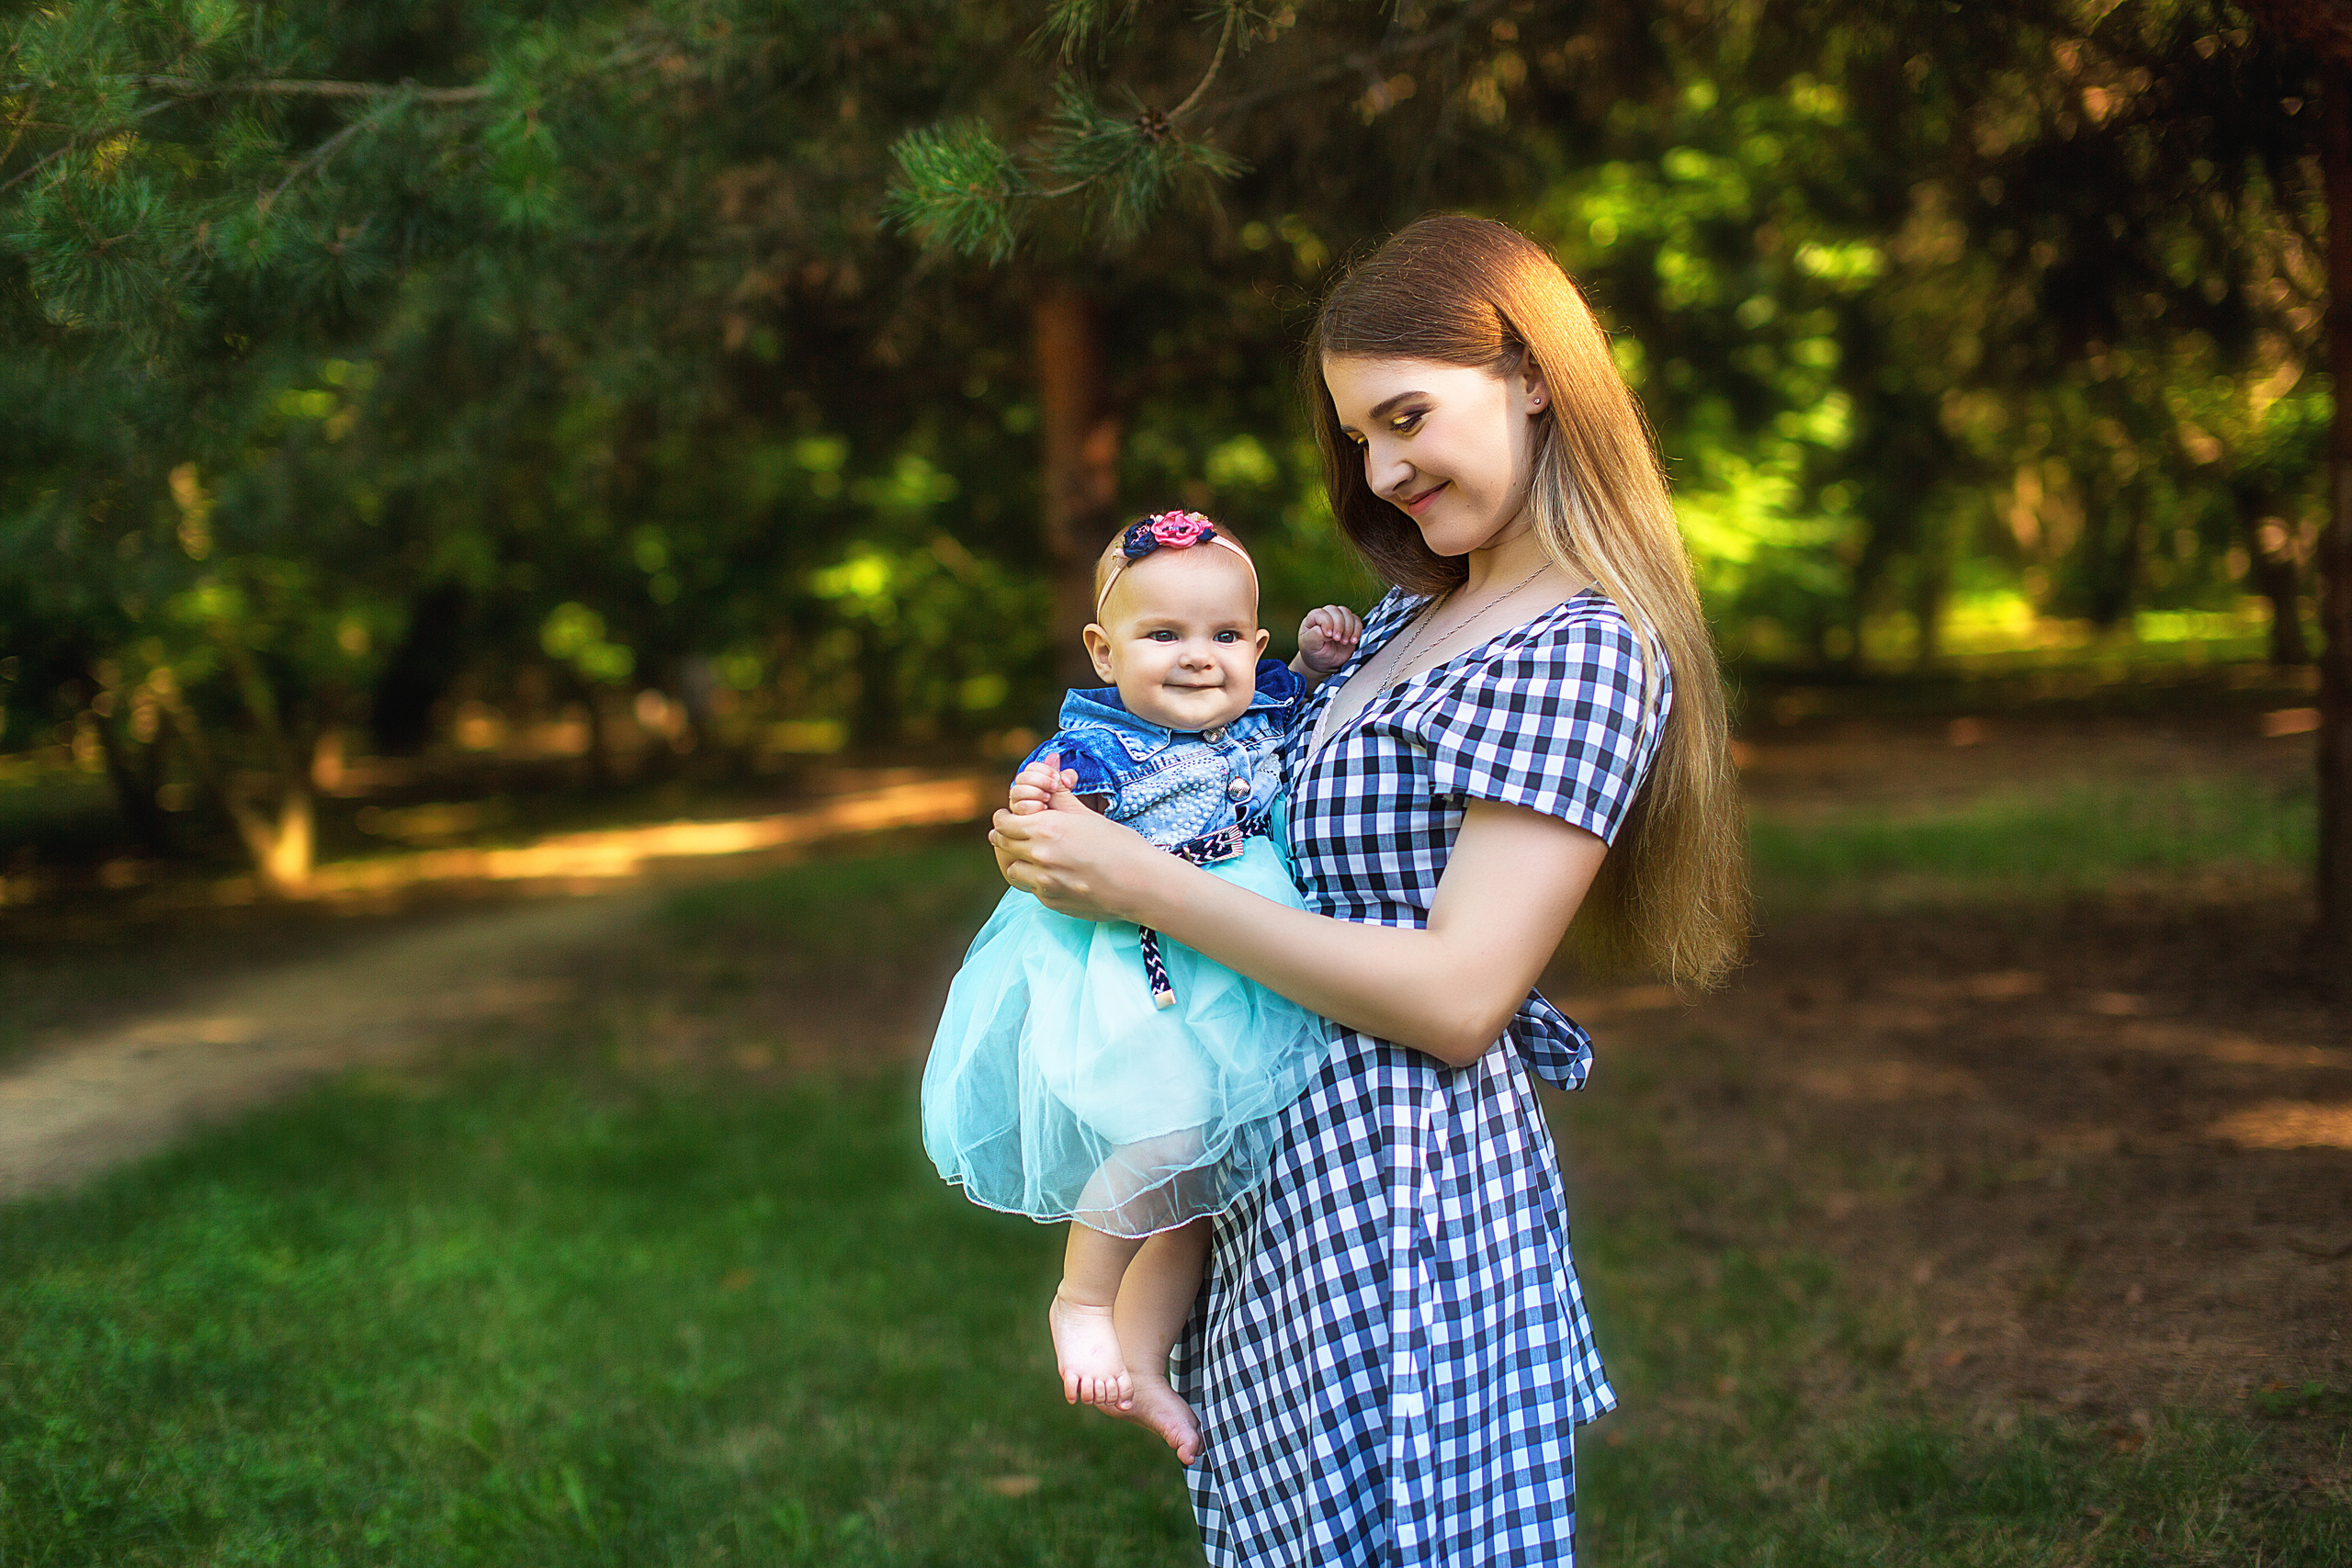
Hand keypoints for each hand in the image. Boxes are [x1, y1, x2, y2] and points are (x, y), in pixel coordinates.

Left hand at [989, 769, 1161, 921]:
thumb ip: (1060, 800)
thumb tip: (1048, 779)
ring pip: (1013, 869)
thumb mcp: (1087, 816)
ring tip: (1036, 856)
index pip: (1003, 823)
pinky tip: (1056, 874)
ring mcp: (1043, 881)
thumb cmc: (1119, 845)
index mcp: (1046, 828)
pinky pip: (1032, 887)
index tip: (1009, 817)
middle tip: (1018, 833)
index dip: (1004, 818)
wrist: (1140, 884)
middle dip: (1007, 837)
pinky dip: (1037, 879)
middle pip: (1002, 844)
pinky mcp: (1051, 901)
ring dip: (1019, 861)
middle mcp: (1039, 855)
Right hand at [1008, 753, 1077, 815]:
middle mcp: (1022, 790)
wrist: (1066, 826)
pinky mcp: (1017, 817)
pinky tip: (1044, 808)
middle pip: (1022, 777)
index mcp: (1034, 780)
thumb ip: (1064, 775)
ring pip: (1016, 791)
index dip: (1044, 769)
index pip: (1031, 767)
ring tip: (1048, 798)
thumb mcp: (1069, 789)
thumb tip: (1054, 757)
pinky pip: (1018, 807)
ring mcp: (1017, 804)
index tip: (1057, 777)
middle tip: (1054, 787)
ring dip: (1034, 792)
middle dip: (1040, 780)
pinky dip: (1032, 806)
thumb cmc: (1067, 806)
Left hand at [1297, 605, 1363, 674]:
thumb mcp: (1310, 646)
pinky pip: (1357, 621)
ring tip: (1344, 642)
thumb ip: (1314, 635)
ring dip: (1349, 628)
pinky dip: (1357, 630)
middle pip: (1335, 611)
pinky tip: (1353, 641)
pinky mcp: (1350, 626)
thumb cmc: (1315, 653)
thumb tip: (1322, 629)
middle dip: (1339, 625)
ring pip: (1347, 613)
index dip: (1326, 622)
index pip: (1320, 613)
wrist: (1326, 663)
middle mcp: (1326, 616)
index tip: (1328, 635)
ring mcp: (1338, 620)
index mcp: (1312, 619)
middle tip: (1337, 639)